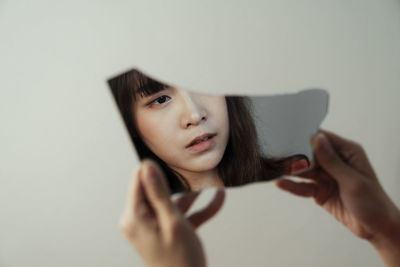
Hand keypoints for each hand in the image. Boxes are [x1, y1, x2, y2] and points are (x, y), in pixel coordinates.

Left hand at [120, 159, 224, 266]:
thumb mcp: (172, 221)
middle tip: (195, 174)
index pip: (138, 180)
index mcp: (135, 217)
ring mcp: (154, 226)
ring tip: (211, 186)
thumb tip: (146, 167)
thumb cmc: (180, 261)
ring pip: (173, 202)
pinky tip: (217, 199)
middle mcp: (140, 220)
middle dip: (179, 184)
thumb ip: (158, 193)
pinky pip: (181, 215)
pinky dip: (197, 210)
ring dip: (193, 197)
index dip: (154, 169)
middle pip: (158, 190)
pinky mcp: (166, 231)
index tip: (170, 160)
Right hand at [276, 130, 399, 265]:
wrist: (376, 228)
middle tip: (280, 158)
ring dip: (291, 171)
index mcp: (348, 152)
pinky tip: (281, 183)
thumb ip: (332, 161)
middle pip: (310, 154)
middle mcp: (335, 162)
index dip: (307, 138)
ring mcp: (326, 176)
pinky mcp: (319, 190)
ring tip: (277, 171)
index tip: (290, 138)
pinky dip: (292, 186)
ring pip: (304, 170)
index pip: (323, 139)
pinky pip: (303, 186)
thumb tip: (317, 139)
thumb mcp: (352, 180)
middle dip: (295, 156)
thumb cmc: (373, 202)